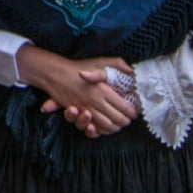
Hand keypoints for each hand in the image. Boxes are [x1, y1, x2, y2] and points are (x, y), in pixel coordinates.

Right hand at [18, 46, 136, 136]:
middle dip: (125, 122)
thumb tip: (131, 70)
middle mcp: (96, 101)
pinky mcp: (78, 114)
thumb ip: (118, 63)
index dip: (131, 112)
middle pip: (117, 118)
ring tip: (119, 126)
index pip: (123, 106)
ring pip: (106, 125)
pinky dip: (101, 131)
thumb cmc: (80, 66)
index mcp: (104, 90)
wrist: (57, 74)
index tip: (134, 113)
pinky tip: (105, 128)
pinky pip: (92, 128)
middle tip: (129, 121)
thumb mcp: (100, 61)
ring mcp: (86, 109)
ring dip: (115, 128)